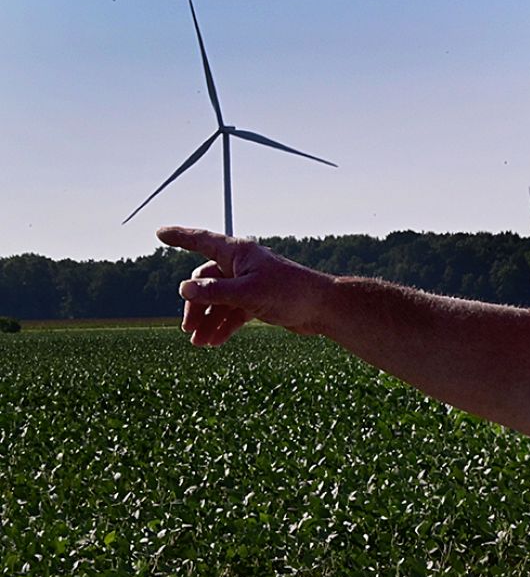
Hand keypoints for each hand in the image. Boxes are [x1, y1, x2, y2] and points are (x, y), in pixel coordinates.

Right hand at [156, 227, 333, 346]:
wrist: (323, 310)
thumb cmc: (290, 293)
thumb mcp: (248, 294)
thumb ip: (215, 292)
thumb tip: (183, 289)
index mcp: (239, 253)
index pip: (202, 240)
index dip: (180, 237)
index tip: (159, 233)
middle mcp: (242, 265)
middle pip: (206, 281)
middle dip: (195, 305)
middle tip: (187, 329)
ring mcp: (250, 284)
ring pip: (218, 300)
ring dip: (208, 320)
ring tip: (199, 343)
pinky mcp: (258, 301)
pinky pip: (233, 312)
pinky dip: (224, 326)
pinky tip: (215, 343)